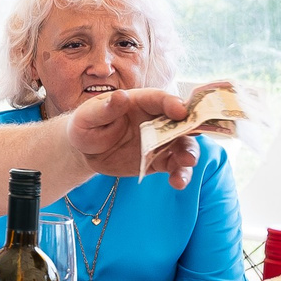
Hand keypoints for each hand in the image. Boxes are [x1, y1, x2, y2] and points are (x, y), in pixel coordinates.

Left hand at [66, 87, 197, 187]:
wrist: (85, 151)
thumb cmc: (86, 125)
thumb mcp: (88, 115)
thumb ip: (105, 108)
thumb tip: (121, 97)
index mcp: (140, 102)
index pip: (159, 99)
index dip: (172, 103)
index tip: (180, 110)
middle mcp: (156, 120)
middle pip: (181, 121)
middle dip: (191, 128)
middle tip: (196, 135)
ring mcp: (160, 141)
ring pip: (182, 145)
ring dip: (189, 153)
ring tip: (187, 162)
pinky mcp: (159, 160)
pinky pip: (174, 167)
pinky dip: (180, 174)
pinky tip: (178, 182)